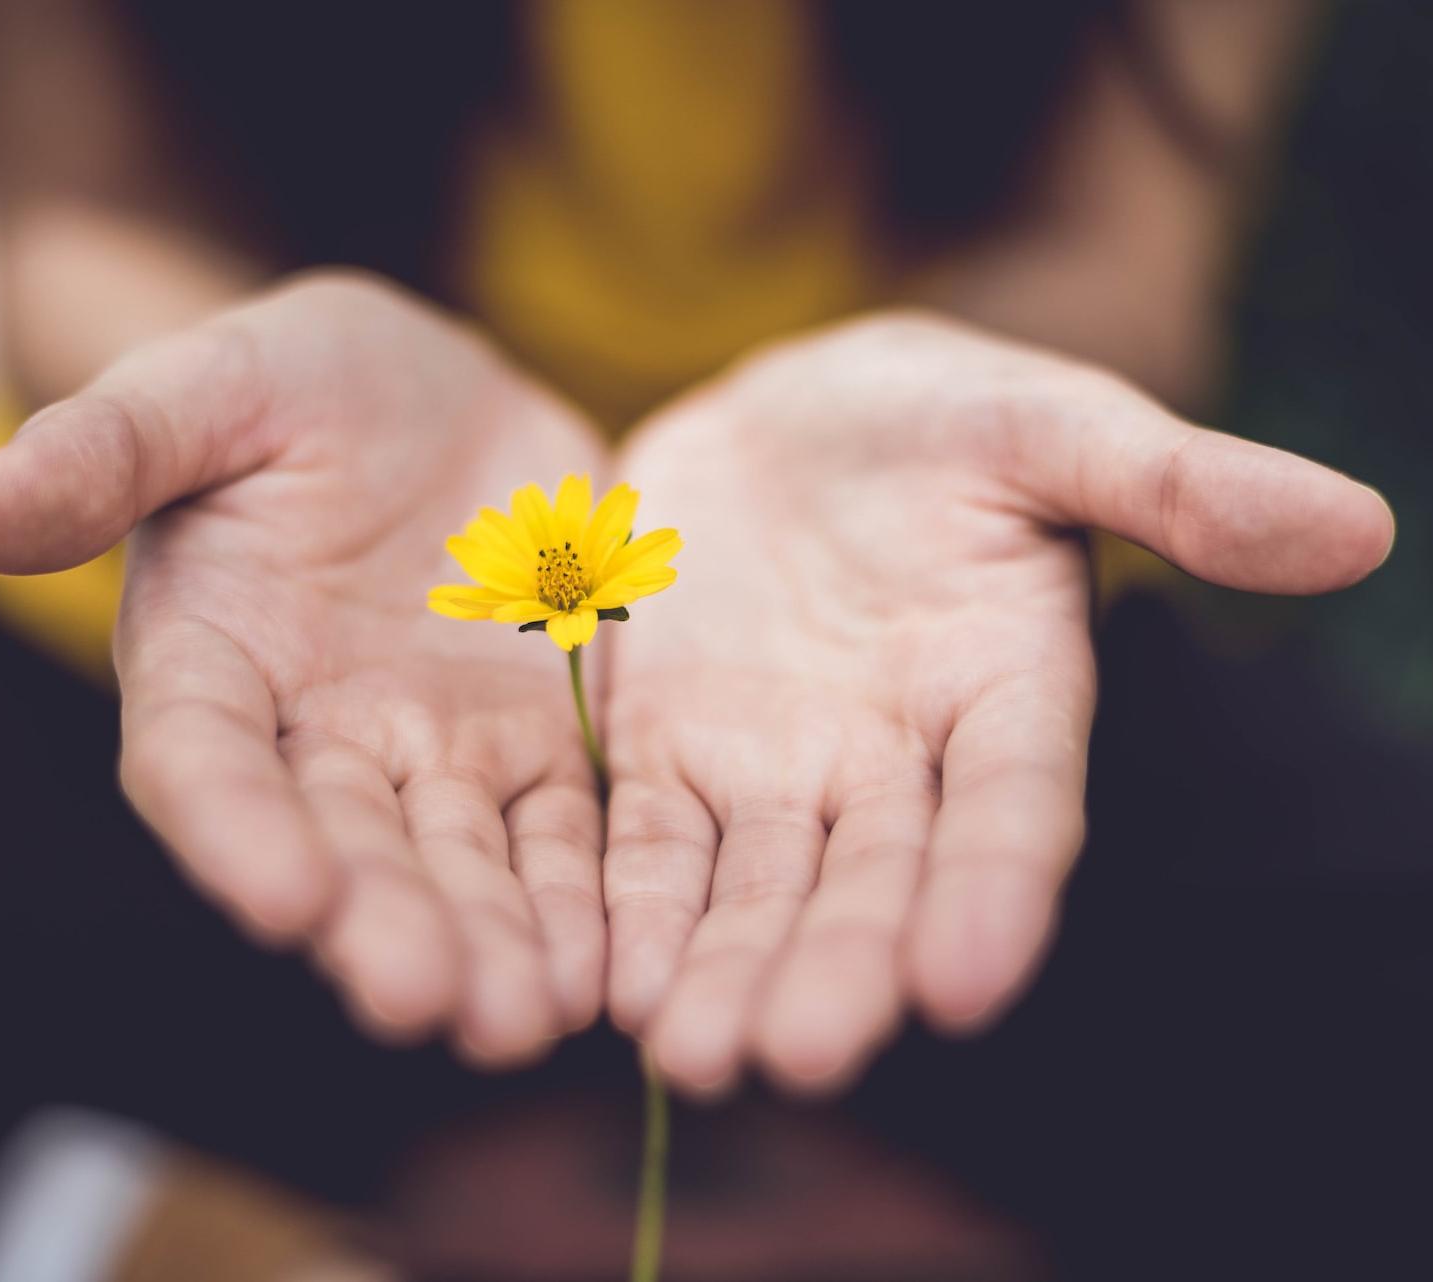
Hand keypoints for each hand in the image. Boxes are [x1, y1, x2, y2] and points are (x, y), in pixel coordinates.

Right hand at [0, 273, 608, 1063]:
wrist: (439, 397)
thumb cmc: (302, 382)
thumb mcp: (212, 385)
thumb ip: (110, 446)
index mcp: (214, 657)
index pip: (204, 760)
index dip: (235, 830)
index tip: (284, 898)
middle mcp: (317, 733)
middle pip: (344, 844)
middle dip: (382, 924)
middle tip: (426, 1002)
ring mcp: (434, 748)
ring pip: (459, 860)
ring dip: (490, 942)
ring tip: (525, 1018)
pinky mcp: (535, 742)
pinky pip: (560, 830)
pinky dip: (579, 897)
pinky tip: (606, 968)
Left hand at [603, 312, 1393, 1093]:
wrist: (786, 421)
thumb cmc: (937, 417)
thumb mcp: (1047, 424)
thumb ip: (1175, 482)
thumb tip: (1359, 526)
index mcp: (1006, 690)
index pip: (1014, 806)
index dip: (996, 890)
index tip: (966, 982)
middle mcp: (895, 761)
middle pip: (872, 880)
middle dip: (837, 967)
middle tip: (796, 1057)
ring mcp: (776, 768)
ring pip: (755, 889)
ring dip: (725, 971)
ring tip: (690, 1055)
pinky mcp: (668, 753)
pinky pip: (648, 844)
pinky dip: (632, 909)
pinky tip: (609, 984)